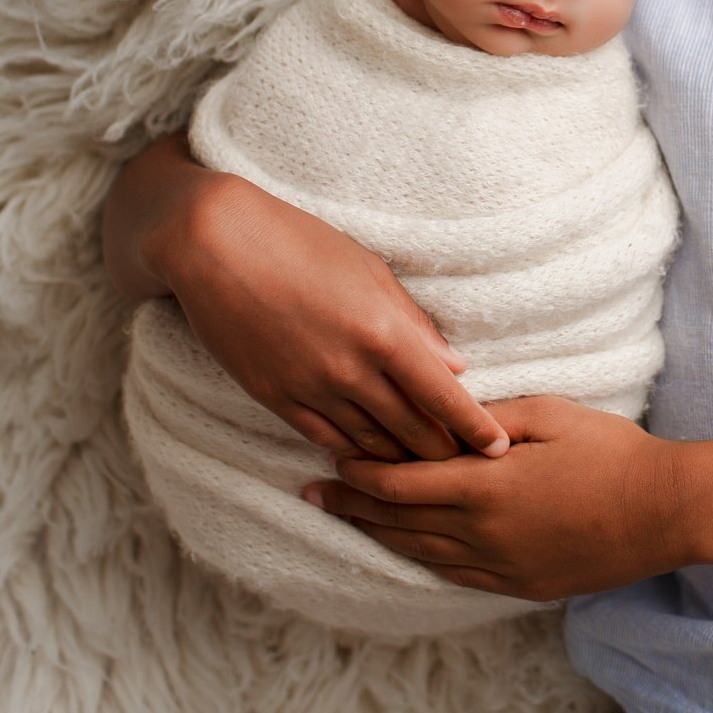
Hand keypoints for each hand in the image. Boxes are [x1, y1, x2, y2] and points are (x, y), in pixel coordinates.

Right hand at [101, 133, 507, 462]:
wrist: (214, 245)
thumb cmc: (300, 243)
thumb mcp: (369, 270)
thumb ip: (413, 323)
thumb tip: (454, 366)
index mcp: (382, 331)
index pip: (443, 396)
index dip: (474, 428)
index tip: (498, 448)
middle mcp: (350, 369)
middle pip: (410, 430)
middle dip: (443, 453)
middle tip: (468, 466)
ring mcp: (309, 388)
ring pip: (369, 443)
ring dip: (401, 460)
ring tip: (427, 470)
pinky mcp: (274, 397)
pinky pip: (325, 439)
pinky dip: (354, 453)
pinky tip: (371, 459)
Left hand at [305, 396, 689, 600]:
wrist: (664, 511)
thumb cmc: (611, 452)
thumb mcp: (550, 413)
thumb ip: (491, 418)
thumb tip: (447, 413)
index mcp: (485, 487)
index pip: (402, 483)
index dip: (362, 474)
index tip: (334, 462)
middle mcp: (482, 533)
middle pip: (400, 522)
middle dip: (352, 507)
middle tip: (312, 496)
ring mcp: (501, 566)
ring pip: (421, 554)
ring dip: (379, 536)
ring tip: (347, 522)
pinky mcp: (521, 585)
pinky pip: (455, 576)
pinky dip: (422, 560)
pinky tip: (407, 550)